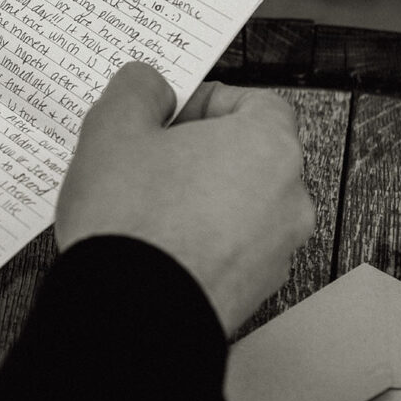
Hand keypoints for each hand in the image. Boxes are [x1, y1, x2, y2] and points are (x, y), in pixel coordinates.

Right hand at [55, 62, 313, 333]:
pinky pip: (230, 249)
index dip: (207, 102)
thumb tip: (150, 85)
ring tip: (144, 207)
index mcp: (267, 146)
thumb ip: (138, 89)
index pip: (257, 102)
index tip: (170, 114)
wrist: (130, 315)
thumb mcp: (113, 128)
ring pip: (241, 206)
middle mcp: (287, 198)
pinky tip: (154, 245)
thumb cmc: (131, 224)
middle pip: (249, 155)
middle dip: (201, 153)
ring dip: (201, 199)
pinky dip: (201, 242)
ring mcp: (275, 251)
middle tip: (149, 158)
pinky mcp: (253, 292)